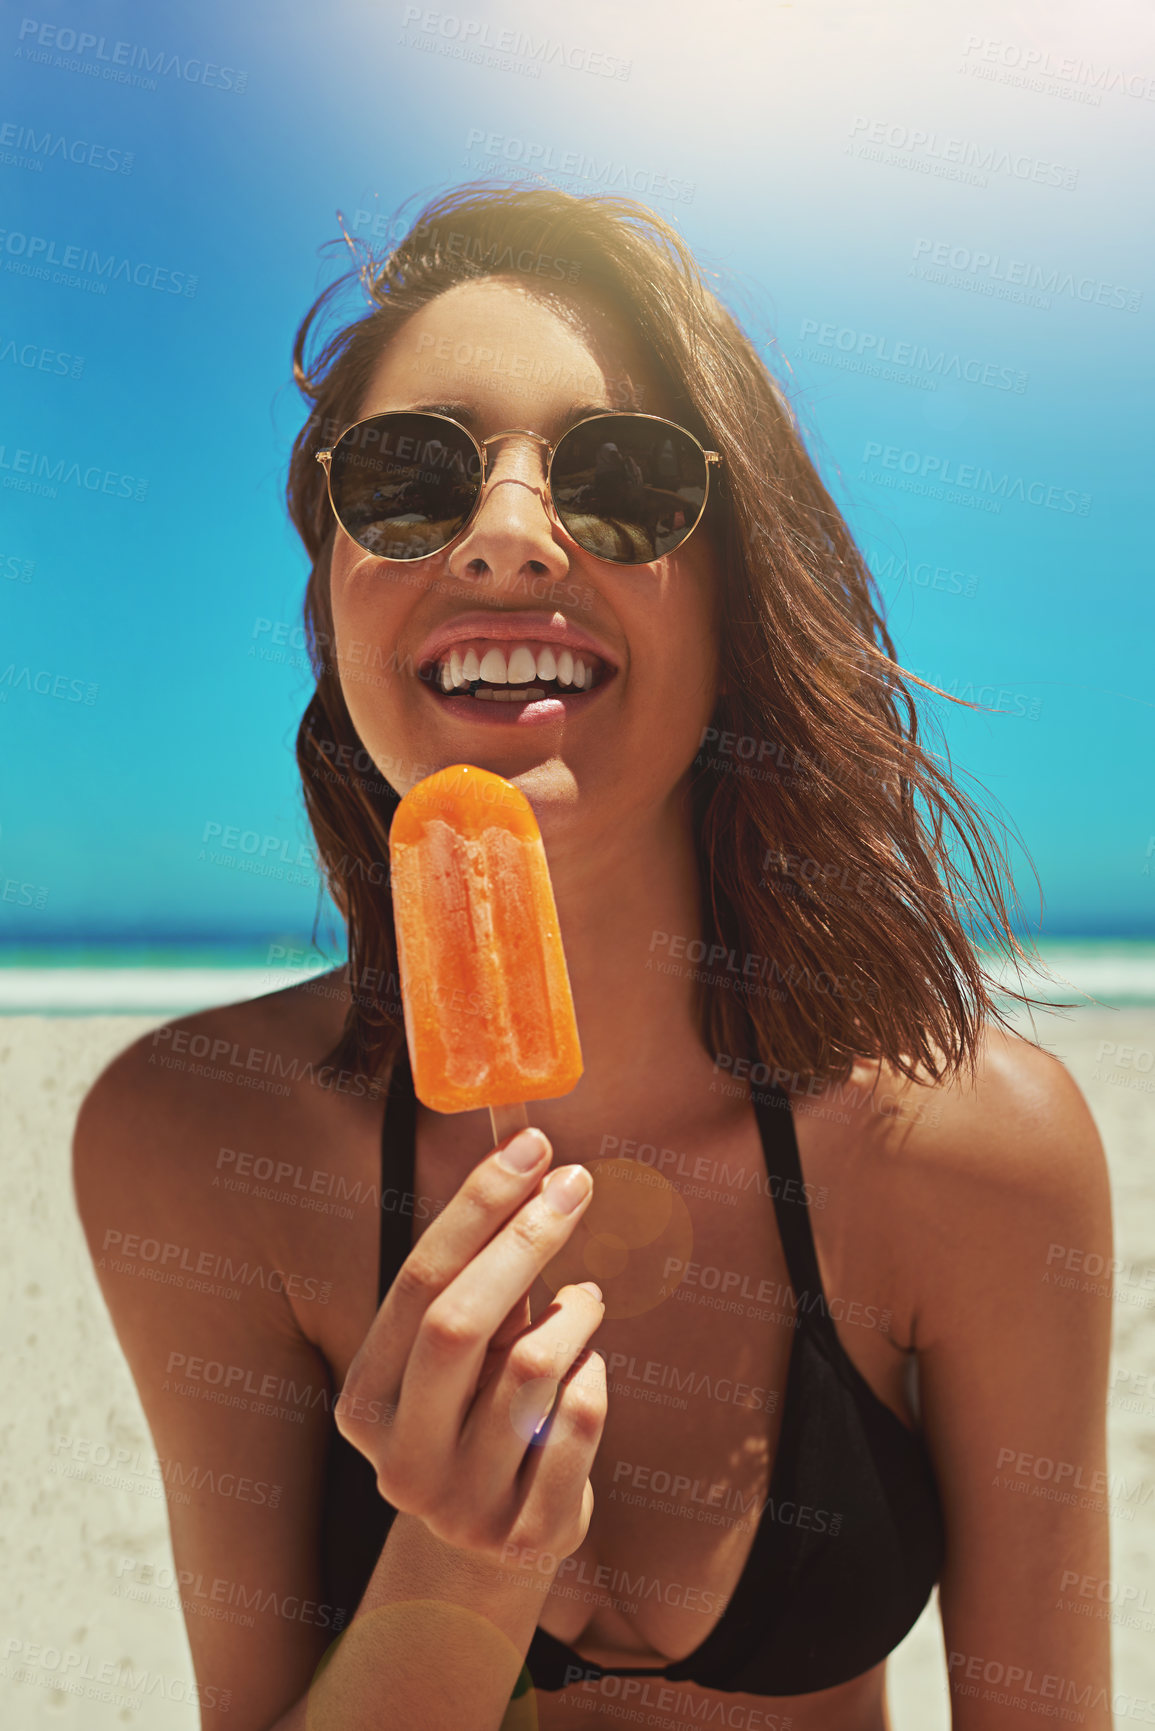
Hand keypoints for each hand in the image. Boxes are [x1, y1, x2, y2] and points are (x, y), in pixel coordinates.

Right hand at [336, 1127, 606, 1565]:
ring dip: (575, 1313)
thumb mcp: (460, 1352)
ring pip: (532, 1368)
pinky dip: (595, 1376)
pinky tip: (590, 1367)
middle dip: (525, 1239)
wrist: (491, 1545)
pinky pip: (580, 1422)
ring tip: (586, 1299)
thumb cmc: (477, 1409)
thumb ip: (476, 1275)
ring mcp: (461, 1506)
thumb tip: (524, 1153)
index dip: (478, 1206)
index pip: (419, 1281)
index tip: (531, 1147)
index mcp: (367, 1400)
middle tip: (576, 1183)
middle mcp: (401, 1459)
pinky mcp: (526, 1536)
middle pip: (460, 1323)